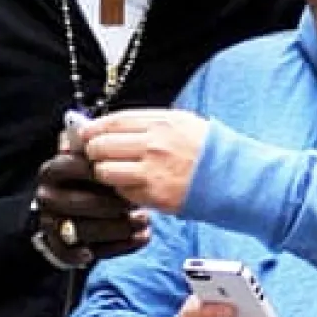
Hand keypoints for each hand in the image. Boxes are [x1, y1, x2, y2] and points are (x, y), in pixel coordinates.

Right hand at [34, 152, 149, 265]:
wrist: (78, 205)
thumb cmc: (93, 177)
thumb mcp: (93, 156)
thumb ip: (98, 146)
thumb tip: (100, 133)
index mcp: (52, 171)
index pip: (73, 167)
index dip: (102, 171)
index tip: (127, 172)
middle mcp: (47, 197)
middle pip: (78, 203)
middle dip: (112, 204)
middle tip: (138, 203)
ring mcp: (52, 223)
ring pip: (84, 230)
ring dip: (119, 228)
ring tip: (145, 220)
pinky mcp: (62, 247)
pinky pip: (89, 251)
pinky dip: (116, 247)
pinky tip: (139, 237)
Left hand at [82, 109, 209, 213]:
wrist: (232, 178)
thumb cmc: (208, 150)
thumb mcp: (182, 123)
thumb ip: (149, 124)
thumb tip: (114, 127)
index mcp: (161, 122)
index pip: (113, 121)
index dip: (93, 128)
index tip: (84, 133)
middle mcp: (154, 143)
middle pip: (103, 145)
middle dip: (92, 151)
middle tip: (92, 155)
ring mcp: (152, 170)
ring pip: (105, 171)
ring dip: (102, 172)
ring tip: (110, 173)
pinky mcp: (154, 195)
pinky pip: (122, 192)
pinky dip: (120, 190)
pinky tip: (129, 187)